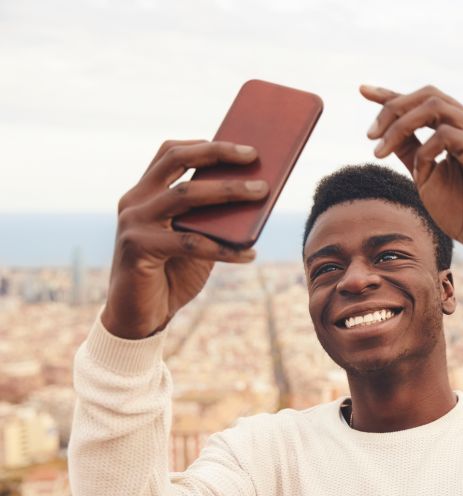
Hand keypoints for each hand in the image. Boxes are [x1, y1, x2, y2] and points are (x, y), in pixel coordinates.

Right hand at [100, 140, 268, 339]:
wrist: (141, 317)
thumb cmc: (172, 275)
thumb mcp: (194, 240)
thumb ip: (212, 218)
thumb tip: (257, 196)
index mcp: (144, 193)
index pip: (170, 153)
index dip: (205, 144)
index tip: (242, 145)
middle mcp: (134, 201)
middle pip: (176, 160)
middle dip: (218, 153)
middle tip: (254, 155)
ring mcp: (133, 222)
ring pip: (185, 194)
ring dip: (228, 191)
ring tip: (262, 193)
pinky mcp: (138, 249)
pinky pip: (191, 243)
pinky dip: (225, 248)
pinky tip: (250, 254)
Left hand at [360, 84, 462, 275]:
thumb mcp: (427, 177)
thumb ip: (411, 152)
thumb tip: (385, 131)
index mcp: (462, 129)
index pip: (424, 100)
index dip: (392, 94)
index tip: (362, 90)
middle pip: (429, 95)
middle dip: (393, 109)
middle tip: (370, 136)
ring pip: (435, 107)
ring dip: (401, 126)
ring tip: (381, 150)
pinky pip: (447, 135)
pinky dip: (426, 149)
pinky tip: (420, 170)